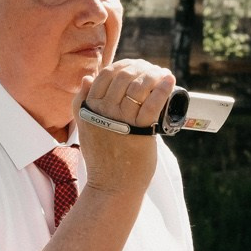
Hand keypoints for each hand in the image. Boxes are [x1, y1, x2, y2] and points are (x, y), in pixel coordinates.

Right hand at [77, 59, 173, 195]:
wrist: (112, 186)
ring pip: (139, 87)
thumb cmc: (102, 157)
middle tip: (153, 69)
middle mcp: (104, 112)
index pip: (106, 75)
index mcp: (90, 108)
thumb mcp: (84, 128)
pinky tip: (169, 80)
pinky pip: (152, 104)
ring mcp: (121, 120)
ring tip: (162, 74)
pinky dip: (162, 89)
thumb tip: (86, 78)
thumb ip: (81, 103)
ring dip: (154, 75)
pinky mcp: (140, 130)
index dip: (124, 65)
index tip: (137, 66)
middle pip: (124, 77)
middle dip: (141, 67)